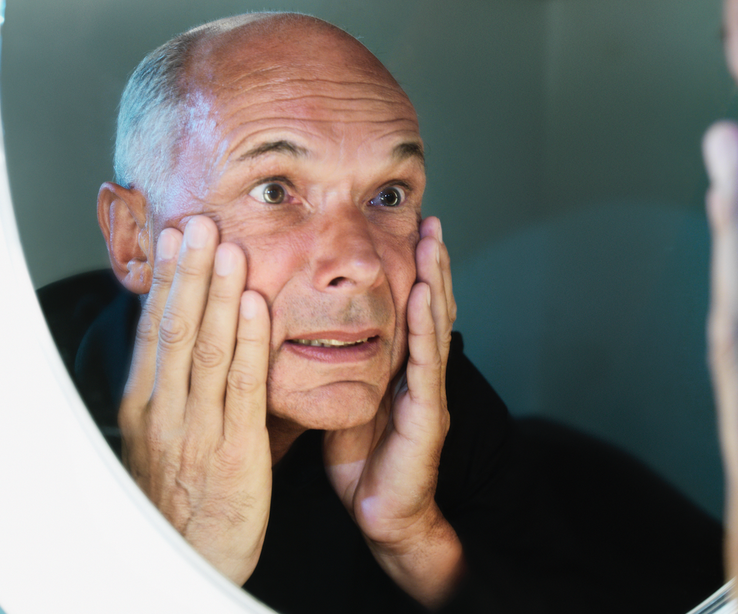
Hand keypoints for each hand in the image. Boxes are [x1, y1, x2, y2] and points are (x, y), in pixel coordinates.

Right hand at [118, 215, 272, 585]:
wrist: (190, 560)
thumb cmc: (182, 498)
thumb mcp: (167, 438)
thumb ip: (179, 389)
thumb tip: (190, 336)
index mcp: (145, 406)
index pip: (155, 330)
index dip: (165, 281)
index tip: (174, 236)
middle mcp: (164, 411)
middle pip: (176, 328)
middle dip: (188, 273)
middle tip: (199, 222)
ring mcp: (197, 430)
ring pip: (207, 349)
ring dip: (218, 295)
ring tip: (227, 247)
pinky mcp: (235, 450)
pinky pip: (243, 387)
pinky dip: (250, 343)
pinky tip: (256, 306)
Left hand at [323, 215, 463, 608]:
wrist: (384, 516)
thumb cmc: (362, 461)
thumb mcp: (344, 399)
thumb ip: (336, 365)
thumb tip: (301, 329)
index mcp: (401, 369)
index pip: (409, 310)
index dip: (411, 270)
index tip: (406, 229)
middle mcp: (421, 374)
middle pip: (429, 308)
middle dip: (432, 263)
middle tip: (430, 221)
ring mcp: (429, 392)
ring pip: (434, 326)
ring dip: (436, 281)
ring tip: (433, 243)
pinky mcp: (428, 415)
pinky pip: (426, 364)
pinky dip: (425, 326)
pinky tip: (423, 296)